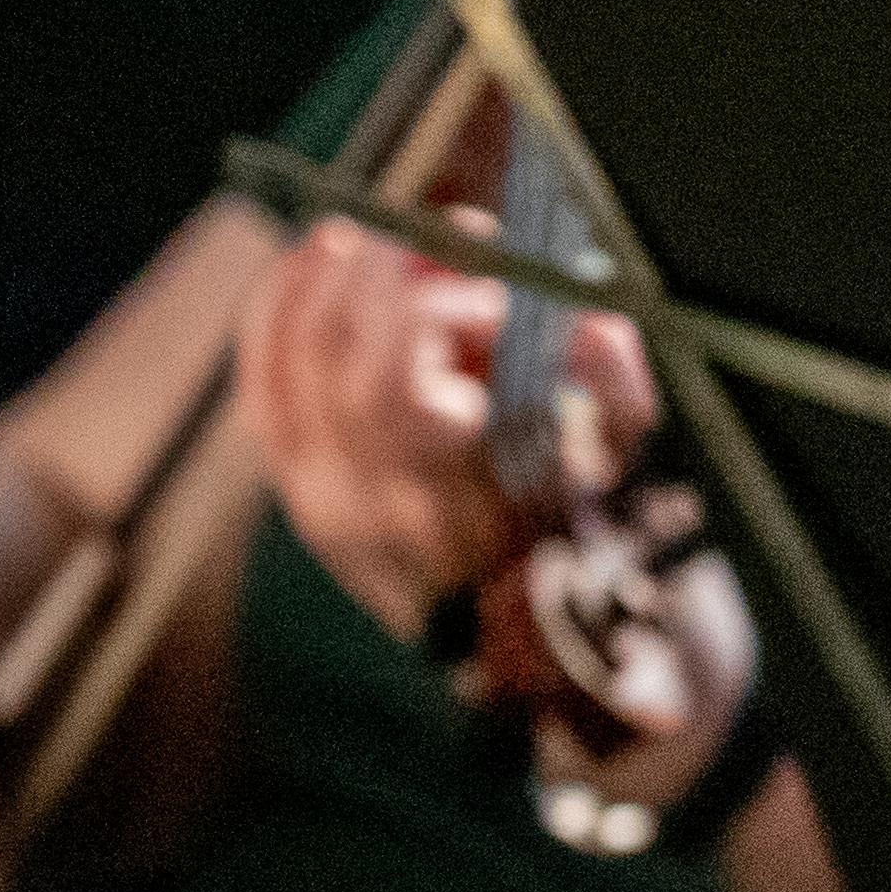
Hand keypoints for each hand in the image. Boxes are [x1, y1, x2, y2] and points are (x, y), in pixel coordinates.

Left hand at [236, 218, 634, 646]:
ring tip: (380, 236)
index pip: (390, 385)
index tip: (489, 272)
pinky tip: (314, 265)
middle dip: (384, 270)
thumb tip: (570, 308)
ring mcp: (319, 502)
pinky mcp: (301, 493)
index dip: (428, 307)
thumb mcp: (627, 465)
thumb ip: (604, 378)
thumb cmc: (600, 542)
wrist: (544, 658)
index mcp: (449, 504)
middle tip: (442, 233)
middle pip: (331, 356)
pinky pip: (262, 388)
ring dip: (328, 281)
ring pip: (286, 362)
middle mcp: (365, 505)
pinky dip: (280, 316)